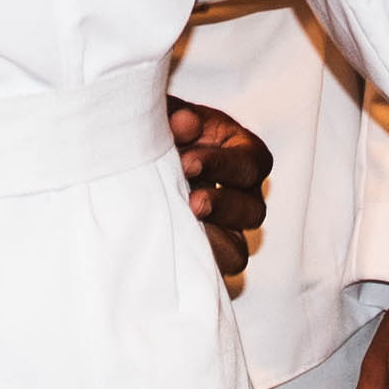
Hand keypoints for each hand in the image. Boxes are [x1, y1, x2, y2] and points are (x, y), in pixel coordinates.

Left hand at [168, 94, 272, 291]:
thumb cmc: (161, 130)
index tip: (187, 163)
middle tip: (190, 202)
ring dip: (212, 242)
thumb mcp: (168, 116)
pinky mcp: (207, 254)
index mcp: (242, 153)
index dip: (224, 165)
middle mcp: (242, 194)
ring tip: (182, 230)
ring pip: (239, 250)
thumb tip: (184, 124)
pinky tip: (173, 249)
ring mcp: (226, 230)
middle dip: (220, 206)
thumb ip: (176, 116)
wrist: (136, 156)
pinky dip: (198, 263)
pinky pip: (214, 272)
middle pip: (252, 210)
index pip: (252, 163)